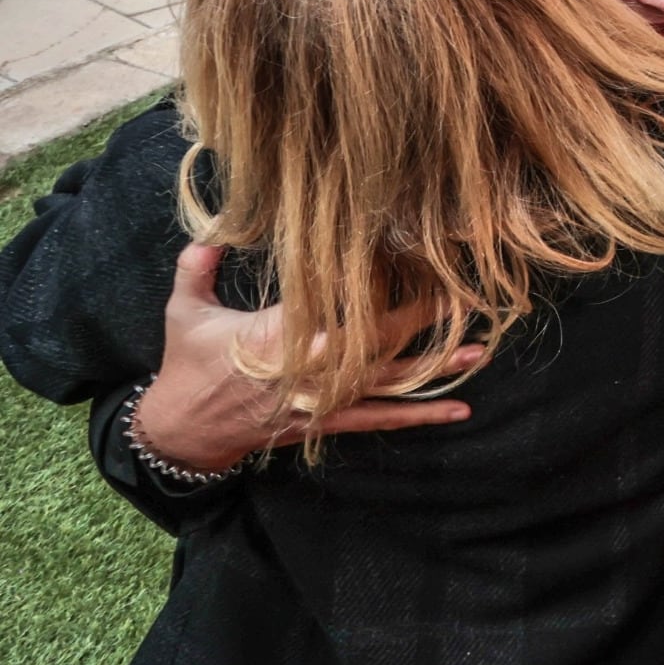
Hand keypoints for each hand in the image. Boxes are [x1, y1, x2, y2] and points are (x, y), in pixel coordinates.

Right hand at [133, 244, 479, 473]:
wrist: (181, 432)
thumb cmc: (187, 366)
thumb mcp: (185, 313)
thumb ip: (197, 268)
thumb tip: (210, 231)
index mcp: (276, 336)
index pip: (333, 304)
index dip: (370, 282)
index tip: (406, 256)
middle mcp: (308, 369)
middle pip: (374, 340)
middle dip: (420, 316)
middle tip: (463, 295)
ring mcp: (321, 399)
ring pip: (387, 379)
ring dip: (435, 366)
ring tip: (480, 350)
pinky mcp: (327, 421)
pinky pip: (380, 418)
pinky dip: (420, 414)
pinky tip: (459, 408)